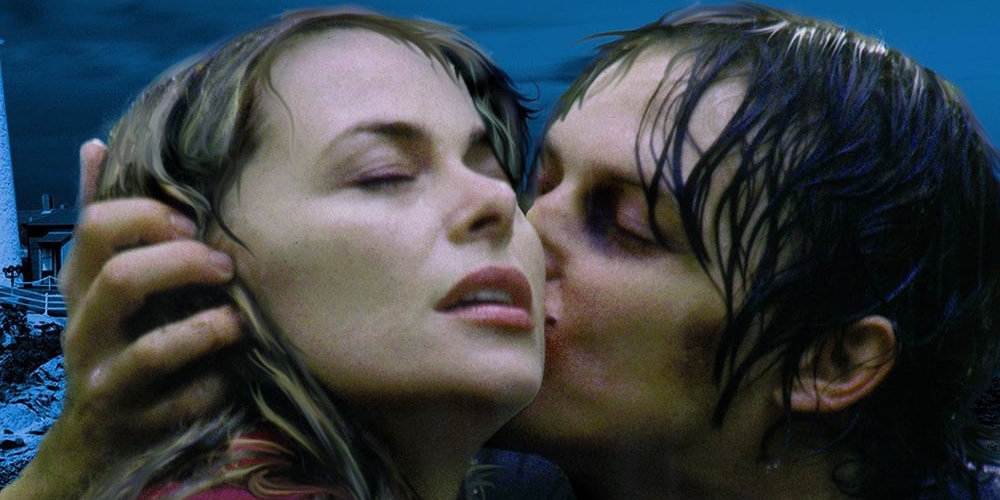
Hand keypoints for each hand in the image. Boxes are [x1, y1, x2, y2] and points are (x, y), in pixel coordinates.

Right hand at [1, 140, 241, 498]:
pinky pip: (185, 401)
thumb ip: (109, 221)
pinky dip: (217, 382)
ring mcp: (108, 380)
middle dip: (181, 263)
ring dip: (207, 329)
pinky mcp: (140, 424)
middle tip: (224, 266)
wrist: (96, 437)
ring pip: (152, 350)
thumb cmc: (117, 339)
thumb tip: (95, 146)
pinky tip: (234, 371)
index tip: (192, 222)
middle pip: (119, 279)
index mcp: (81, 284)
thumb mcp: (103, 282)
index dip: (148, 215)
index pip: (96, 227)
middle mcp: (86, 329)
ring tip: (238, 321)